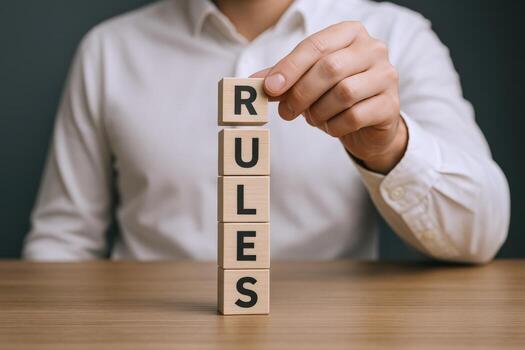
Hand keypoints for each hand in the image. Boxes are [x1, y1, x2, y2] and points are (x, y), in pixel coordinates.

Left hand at [252, 21, 406, 173]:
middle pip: (330, 69)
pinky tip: (331, 126)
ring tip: (313, 118)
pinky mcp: (391, 105)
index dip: (290, 68)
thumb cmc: (334, 95)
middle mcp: (373, 49)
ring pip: (343, 93)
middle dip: (301, 94)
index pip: (316, 46)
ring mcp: (386, 76)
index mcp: (349, 33)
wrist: (369, 123)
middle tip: (285, 113)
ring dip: (319, 112)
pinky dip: (334, 126)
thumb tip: (252, 83)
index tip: (269, 89)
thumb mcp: (307, 82)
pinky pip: (354, 116)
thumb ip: (283, 78)